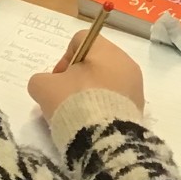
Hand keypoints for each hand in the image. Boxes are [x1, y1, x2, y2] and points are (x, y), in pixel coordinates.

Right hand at [28, 30, 144, 122]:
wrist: (104, 138)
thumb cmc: (74, 103)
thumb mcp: (44, 87)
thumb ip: (41, 80)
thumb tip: (50, 85)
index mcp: (106, 50)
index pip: (80, 41)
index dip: (63, 58)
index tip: (57, 81)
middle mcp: (125, 62)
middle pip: (95, 62)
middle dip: (77, 79)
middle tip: (65, 99)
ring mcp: (135, 86)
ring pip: (106, 82)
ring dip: (90, 94)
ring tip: (79, 114)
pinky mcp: (139, 108)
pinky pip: (116, 100)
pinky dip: (103, 108)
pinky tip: (92, 123)